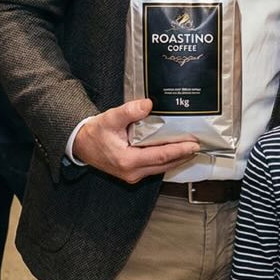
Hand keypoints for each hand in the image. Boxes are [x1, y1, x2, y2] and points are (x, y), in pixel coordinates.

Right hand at [73, 99, 199, 184]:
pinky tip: (175, 153)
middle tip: (198, 146)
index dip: (179, 150)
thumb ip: (129, 111)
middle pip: (164, 165)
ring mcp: (133, 175)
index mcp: (128, 161)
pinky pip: (154, 167)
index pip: (160, 156)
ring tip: (191, 149)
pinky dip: (166, 160)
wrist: (81, 144)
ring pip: (161, 168)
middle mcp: (132, 172)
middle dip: (183, 156)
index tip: (194, 144)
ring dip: (176, 159)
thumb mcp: (110, 118)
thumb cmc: (95, 133)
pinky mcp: (132, 172)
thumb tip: (148, 104)